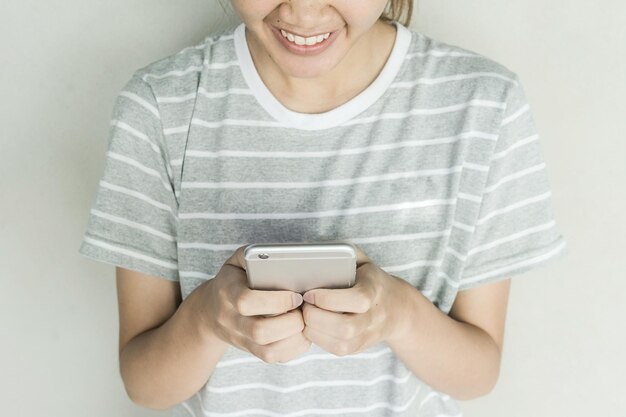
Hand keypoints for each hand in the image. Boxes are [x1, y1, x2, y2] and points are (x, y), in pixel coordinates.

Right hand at [196, 245, 311, 363]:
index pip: (246, 302)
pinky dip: (294, 349)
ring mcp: (240, 338)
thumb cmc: (233, 280)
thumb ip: (254, 254)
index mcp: (227, 293)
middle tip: (304, 309)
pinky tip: (303, 334)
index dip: (276, 301)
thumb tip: (279, 256)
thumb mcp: (237, 261)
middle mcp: (230, 320)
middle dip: (290, 321)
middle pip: (259, 331)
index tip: (296, 295)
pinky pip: (274, 358)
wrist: (211, 310)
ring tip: (305, 321)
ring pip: (268, 350)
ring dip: (295, 337)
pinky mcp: (251, 351)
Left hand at [301, 246, 409, 355]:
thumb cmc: (370, 279)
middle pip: (346, 327)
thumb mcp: (363, 261)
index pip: (357, 300)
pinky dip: (319, 340)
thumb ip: (345, 252)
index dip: (329, 299)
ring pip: (340, 344)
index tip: (309, 293)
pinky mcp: (359, 347)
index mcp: (375, 290)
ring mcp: (368, 335)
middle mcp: (374, 316)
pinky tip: (311, 327)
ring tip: (305, 317)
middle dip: (317, 318)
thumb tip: (319, 250)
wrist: (396, 307)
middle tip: (303, 306)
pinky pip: (338, 351)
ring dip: (314, 331)